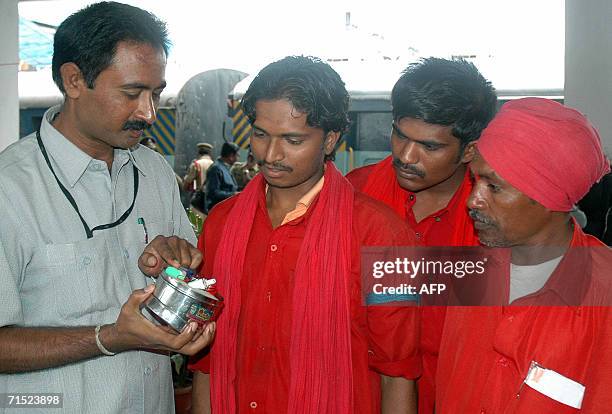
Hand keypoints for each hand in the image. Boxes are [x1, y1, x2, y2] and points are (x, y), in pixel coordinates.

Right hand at [101, 286, 215, 355]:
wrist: (121, 338)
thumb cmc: (125, 325)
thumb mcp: (127, 308)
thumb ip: (137, 296)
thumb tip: (152, 288)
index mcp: (157, 337)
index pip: (176, 343)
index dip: (187, 336)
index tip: (193, 323)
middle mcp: (165, 343)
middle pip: (190, 350)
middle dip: (204, 340)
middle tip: (211, 324)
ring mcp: (169, 343)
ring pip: (191, 348)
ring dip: (203, 338)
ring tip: (211, 323)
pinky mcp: (170, 340)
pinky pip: (187, 342)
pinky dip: (197, 335)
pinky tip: (202, 322)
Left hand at [138, 235, 201, 276]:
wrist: (161, 261)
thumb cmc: (153, 262)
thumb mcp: (144, 264)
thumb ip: (146, 262)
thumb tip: (153, 261)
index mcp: (159, 241)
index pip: (166, 248)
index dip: (171, 257)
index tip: (176, 265)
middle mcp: (173, 240)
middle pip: (179, 252)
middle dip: (178, 265)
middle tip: (175, 274)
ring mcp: (184, 243)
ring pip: (188, 255)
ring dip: (185, 266)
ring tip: (179, 272)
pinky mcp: (193, 249)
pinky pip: (197, 256)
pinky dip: (194, 265)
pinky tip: (188, 269)